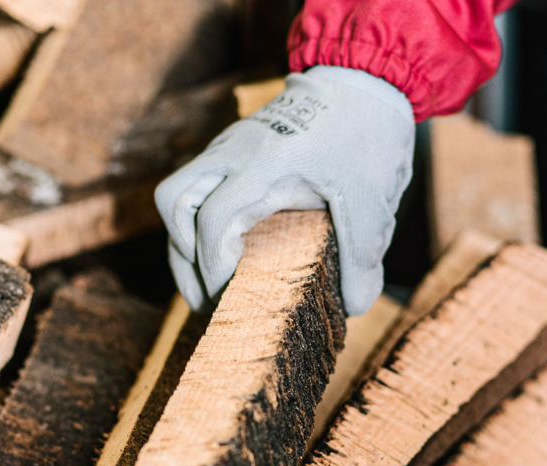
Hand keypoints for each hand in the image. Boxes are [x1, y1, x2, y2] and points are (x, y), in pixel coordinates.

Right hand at [154, 66, 414, 315]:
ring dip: (183, 243)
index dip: (214, 265)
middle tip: (212, 302)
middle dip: (185, 260)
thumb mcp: (373, 199)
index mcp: (265, 163)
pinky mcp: (231, 152)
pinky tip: (226, 255)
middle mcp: (234, 152)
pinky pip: (195, 189)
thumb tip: (355, 304)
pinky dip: (198, 226)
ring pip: (175, 194)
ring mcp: (227, 148)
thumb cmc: (366, 137)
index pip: (214, 217)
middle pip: (174, 203)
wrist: (363, 80)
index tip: (231, 296)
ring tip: (208, 285)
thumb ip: (363, 254)